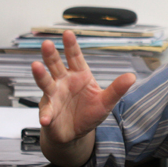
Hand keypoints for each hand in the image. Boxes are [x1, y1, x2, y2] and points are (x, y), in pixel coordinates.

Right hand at [31, 30, 135, 145]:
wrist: (75, 133)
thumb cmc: (89, 113)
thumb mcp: (105, 102)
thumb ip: (116, 89)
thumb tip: (132, 76)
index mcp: (79, 75)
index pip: (75, 58)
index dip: (72, 46)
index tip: (68, 33)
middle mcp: (64, 81)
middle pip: (56, 65)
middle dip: (51, 55)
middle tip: (47, 43)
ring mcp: (54, 95)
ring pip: (46, 82)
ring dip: (41, 75)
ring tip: (35, 66)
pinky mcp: (48, 112)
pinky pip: (46, 112)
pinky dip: (45, 115)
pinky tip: (46, 119)